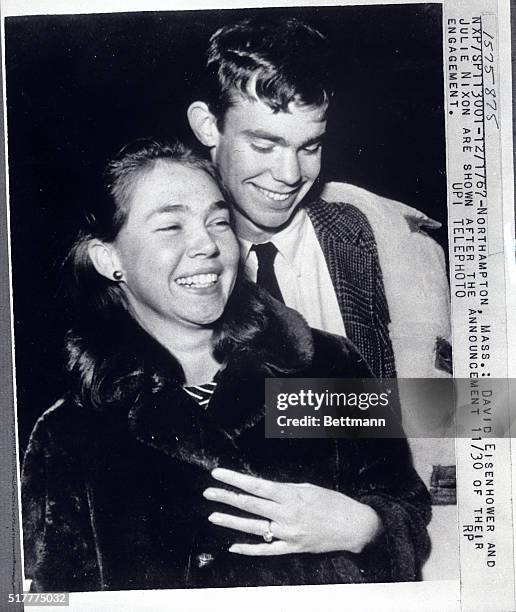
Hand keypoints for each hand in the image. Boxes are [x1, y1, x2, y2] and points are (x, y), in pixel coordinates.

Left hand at [203, 468, 381, 555]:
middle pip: (250, 504)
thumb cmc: (334, 502)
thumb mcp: (309, 487)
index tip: (217, 474)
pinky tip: (232, 546)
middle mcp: (286, 514)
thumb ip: (285, 490)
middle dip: (226, 497)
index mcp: (291, 495)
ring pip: (253, 527)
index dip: (234, 479)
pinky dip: (248, 549)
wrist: (354, 526)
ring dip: (231, 521)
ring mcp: (288, 533)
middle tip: (208, 492)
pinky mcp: (292, 548)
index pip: (256, 486)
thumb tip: (265, 490)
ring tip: (213, 516)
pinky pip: (266, 550)